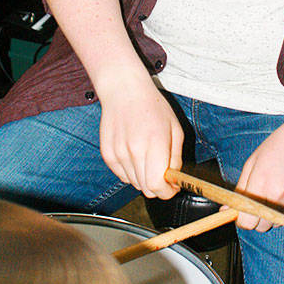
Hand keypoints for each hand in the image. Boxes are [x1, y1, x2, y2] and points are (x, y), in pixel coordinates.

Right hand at [97, 71, 183, 199]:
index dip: (168, 192)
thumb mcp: (175, 128)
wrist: (124, 91)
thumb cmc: (152, 106)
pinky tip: (134, 154)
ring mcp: (118, 154)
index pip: (158, 186)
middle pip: (146, 189)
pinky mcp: (107, 155)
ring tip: (147, 156)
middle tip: (163, 173)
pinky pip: (122, 176)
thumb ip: (176, 157)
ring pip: (134, 184)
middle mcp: (134, 151)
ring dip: (144, 178)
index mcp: (154, 144)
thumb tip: (174, 180)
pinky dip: (131, 171)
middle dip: (158, 186)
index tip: (172, 187)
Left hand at [234, 107, 283, 231]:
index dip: (241, 219)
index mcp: (261, 184)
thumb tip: (226, 211)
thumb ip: (240, 190)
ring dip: (272, 213)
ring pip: (276, 223)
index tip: (241, 214)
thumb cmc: (280, 145)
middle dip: (256, 218)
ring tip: (277, 189)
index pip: (246, 222)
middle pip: (261, 227)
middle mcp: (278, 197)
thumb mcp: (253, 163)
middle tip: (258, 200)